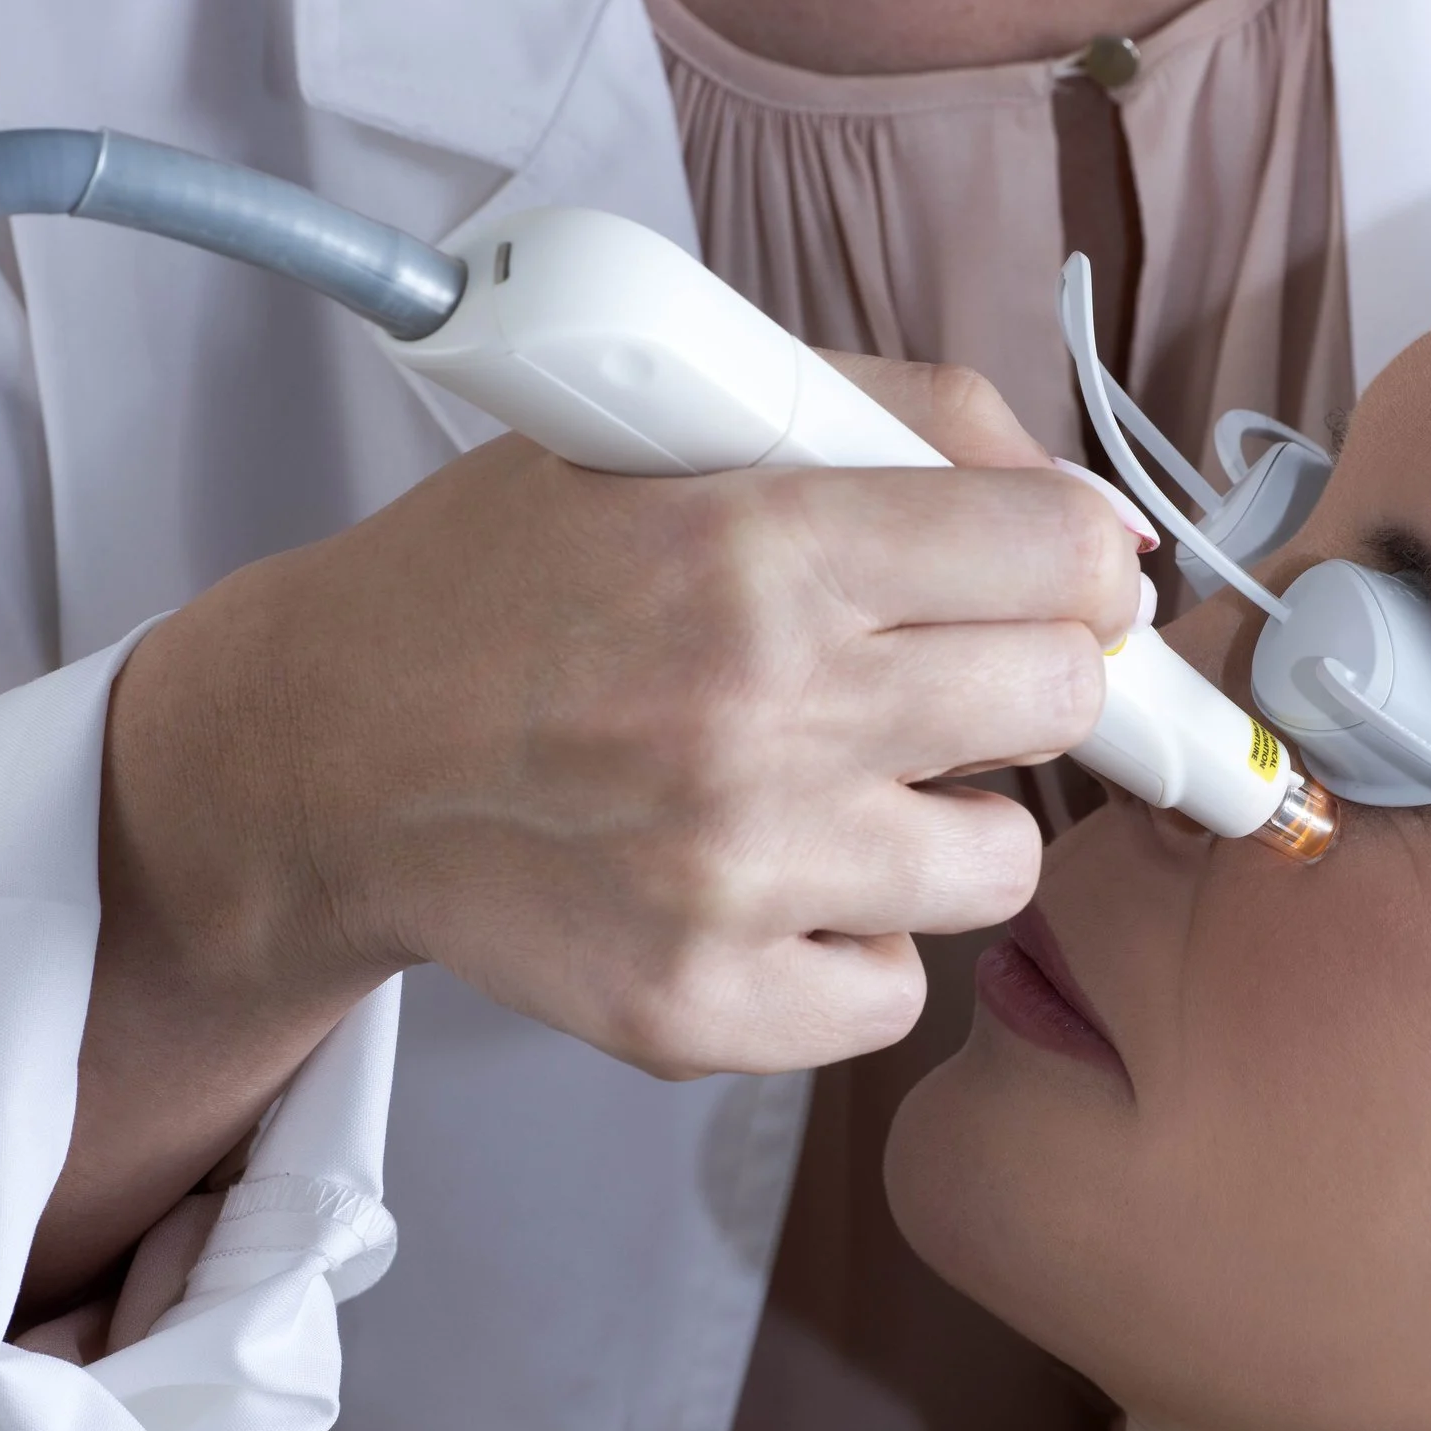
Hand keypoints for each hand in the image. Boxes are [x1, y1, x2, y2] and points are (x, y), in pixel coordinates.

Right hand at [24, 359, 1134, 1317]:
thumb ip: (903, 421)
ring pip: (1002, 865)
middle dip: (1029, 678)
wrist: (329, 755)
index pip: (1061, 550)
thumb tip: (1101, 521)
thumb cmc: (510, 580)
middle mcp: (756, 713)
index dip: (1083, 564)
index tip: (1056, 583)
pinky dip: (858, 942)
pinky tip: (776, 882)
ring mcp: (732, 879)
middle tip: (950, 674)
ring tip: (836, 781)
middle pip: (1061, 702)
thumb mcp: (677, 425)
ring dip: (945, 819)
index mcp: (758, 543)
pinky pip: (897, 994)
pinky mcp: (698, 1008)